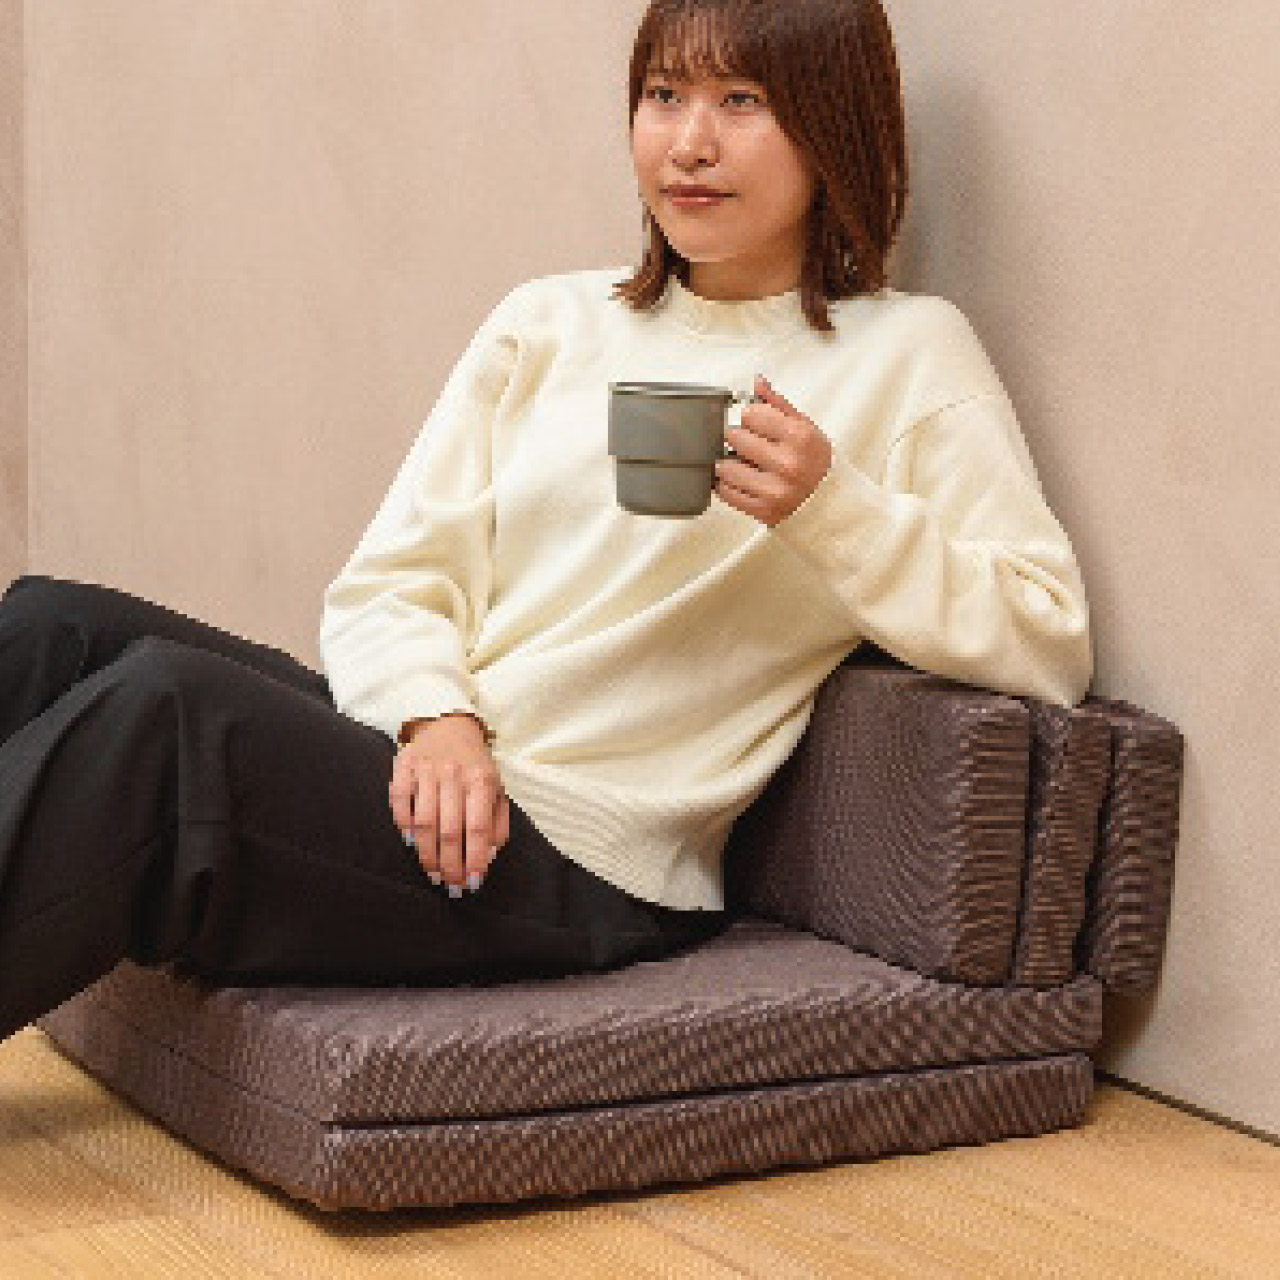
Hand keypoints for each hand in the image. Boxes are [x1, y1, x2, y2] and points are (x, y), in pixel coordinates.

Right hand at [388, 714, 509, 892]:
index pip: (478, 827)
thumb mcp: (497, 787)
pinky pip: (400, 800)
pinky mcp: (404, 767)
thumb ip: (497, 822)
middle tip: (450, 885)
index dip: (475, 857)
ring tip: (432, 872)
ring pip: (424, 821)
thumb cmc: (475, 764)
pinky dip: (404, 823)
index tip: (472, 880)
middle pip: (450, 829)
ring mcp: (427, 770)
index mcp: (481, 780)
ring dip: (427, 852)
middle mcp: (454, 775)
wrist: (449, 724)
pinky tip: (411, 841)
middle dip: (450, 863)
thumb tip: (489, 855)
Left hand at [715, 374, 831, 526]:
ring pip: (725, 468)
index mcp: (799, 438)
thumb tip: (757, 381)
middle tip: (748, 445)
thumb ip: (777, 404)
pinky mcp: (763, 511)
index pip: (750, 414)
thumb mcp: (805, 427)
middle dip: (737, 439)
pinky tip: (742, 481)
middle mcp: (788, 465)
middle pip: (734, 438)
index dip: (750, 418)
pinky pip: (726, 493)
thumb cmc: (814, 461)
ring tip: (742, 464)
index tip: (756, 424)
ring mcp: (774, 491)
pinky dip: (728, 485)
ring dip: (728, 464)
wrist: (829, 501)